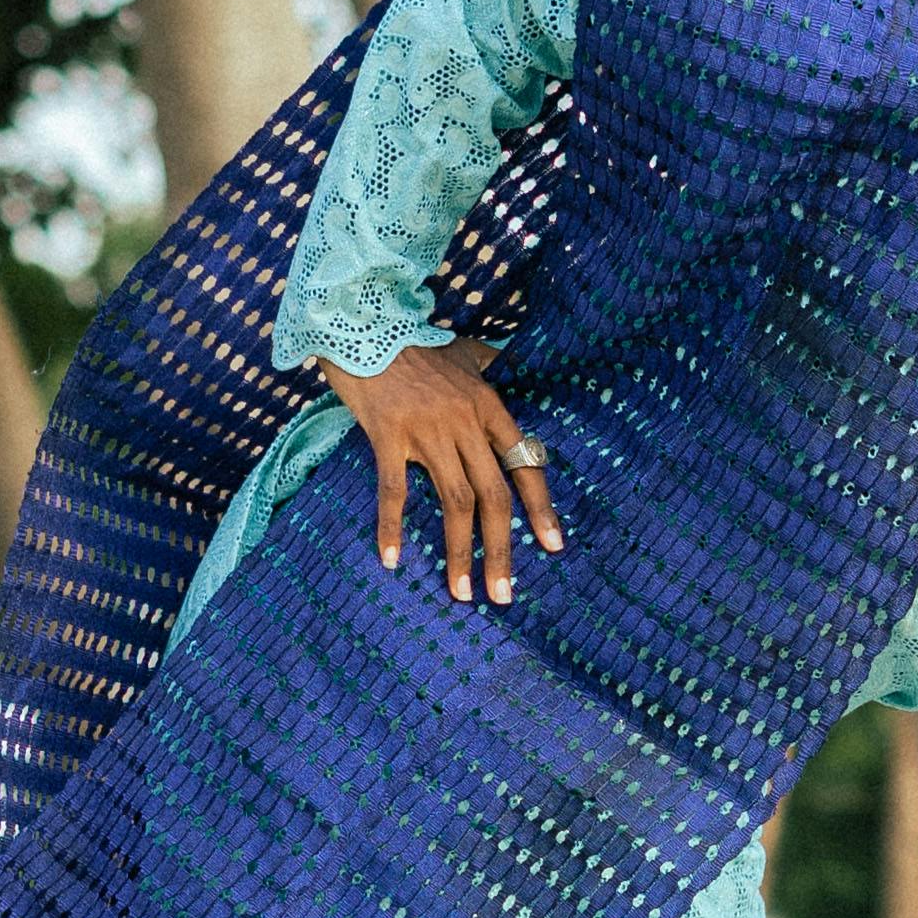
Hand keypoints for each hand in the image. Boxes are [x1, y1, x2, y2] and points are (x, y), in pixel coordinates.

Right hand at [320, 338, 560, 606]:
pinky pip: (394, 490)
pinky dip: (392, 527)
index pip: (525, 464)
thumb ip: (491, 364)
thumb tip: (509, 362)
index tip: (553, 547)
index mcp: (489, 406)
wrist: (364, 322)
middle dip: (501, 550)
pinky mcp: (389, 434)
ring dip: (459, 552)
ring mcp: (428, 430)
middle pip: (493, 496)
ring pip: (454, 501)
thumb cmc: (416, 343)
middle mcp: (465, 422)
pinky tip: (391, 559)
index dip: (541, 508)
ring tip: (463, 592)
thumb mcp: (466, 351)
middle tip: (503, 595)